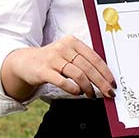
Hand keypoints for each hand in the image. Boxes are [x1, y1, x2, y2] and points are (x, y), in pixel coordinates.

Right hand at [1, 35, 115, 98]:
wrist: (25, 62)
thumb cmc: (53, 60)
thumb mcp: (69, 55)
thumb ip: (84, 61)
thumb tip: (105, 77)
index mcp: (73, 42)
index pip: (95, 58)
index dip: (106, 72)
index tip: (113, 83)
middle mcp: (64, 48)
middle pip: (88, 67)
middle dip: (101, 82)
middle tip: (108, 93)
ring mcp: (53, 59)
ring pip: (78, 74)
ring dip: (88, 87)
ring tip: (91, 95)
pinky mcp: (43, 71)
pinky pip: (62, 81)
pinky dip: (73, 88)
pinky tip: (78, 93)